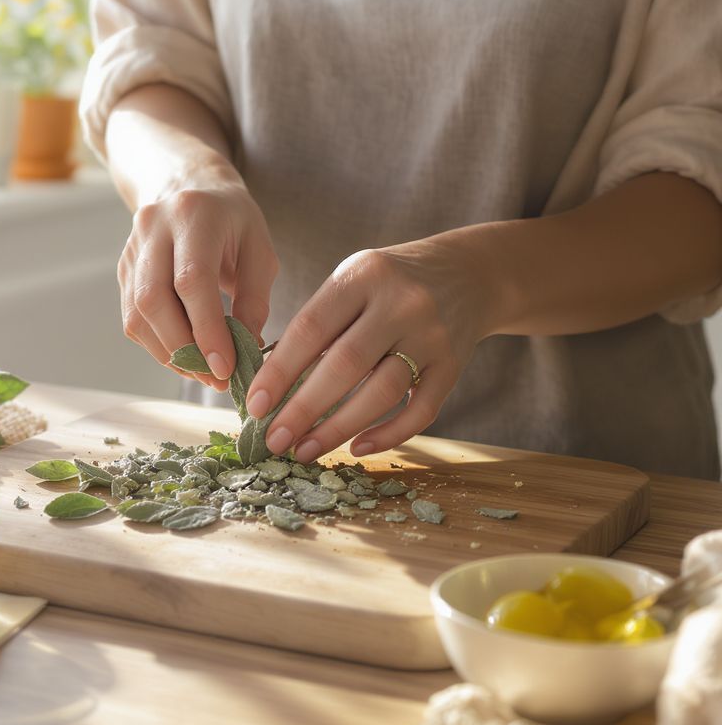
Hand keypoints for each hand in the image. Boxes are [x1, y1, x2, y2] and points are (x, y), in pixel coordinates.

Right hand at [118, 168, 278, 390]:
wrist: (189, 186)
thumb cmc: (233, 221)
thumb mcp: (260, 249)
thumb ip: (255, 299)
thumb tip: (245, 350)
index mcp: (193, 214)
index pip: (192, 280)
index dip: (206, 329)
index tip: (226, 366)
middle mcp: (153, 227)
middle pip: (154, 300)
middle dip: (185, 348)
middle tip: (216, 378)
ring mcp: (132, 248)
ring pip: (137, 314)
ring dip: (170, 353)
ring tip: (204, 372)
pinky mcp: (123, 269)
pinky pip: (132, 317)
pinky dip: (158, 345)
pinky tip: (185, 356)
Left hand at [245, 240, 496, 459]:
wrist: (469, 273)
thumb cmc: (390, 283)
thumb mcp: (353, 281)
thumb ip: (318, 323)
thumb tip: (270, 382)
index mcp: (363, 275)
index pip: (311, 327)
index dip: (279, 370)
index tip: (255, 404)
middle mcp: (401, 302)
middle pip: (345, 364)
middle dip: (303, 408)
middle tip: (273, 439)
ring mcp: (432, 335)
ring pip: (381, 392)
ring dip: (338, 429)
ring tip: (304, 450)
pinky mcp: (454, 365)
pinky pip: (421, 410)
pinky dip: (388, 434)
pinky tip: (357, 448)